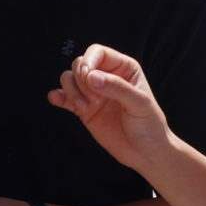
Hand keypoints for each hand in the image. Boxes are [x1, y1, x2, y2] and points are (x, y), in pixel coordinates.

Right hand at [47, 44, 175, 172]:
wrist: (145, 153)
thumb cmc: (149, 126)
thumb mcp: (140, 103)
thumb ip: (117, 87)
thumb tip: (91, 77)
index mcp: (123, 68)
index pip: (98, 52)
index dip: (89, 61)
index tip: (88, 77)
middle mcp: (106, 77)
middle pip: (80, 64)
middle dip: (81, 80)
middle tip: (94, 99)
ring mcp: (93, 93)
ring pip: (69, 79)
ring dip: (71, 91)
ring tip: (85, 108)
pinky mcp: (83, 109)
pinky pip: (64, 98)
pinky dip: (57, 97)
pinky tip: (56, 99)